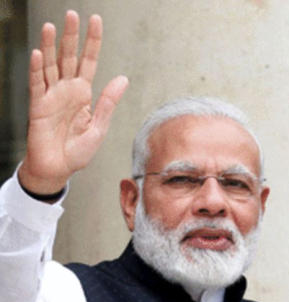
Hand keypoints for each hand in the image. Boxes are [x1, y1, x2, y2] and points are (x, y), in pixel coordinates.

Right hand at [19, 11, 127, 195]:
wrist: (58, 169)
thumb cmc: (78, 151)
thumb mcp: (99, 126)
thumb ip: (108, 102)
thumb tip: (123, 78)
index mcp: (84, 93)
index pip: (89, 61)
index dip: (92, 41)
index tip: (95, 20)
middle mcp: (67, 90)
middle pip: (69, 57)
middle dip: (71, 36)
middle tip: (72, 14)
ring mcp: (51, 96)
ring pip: (51, 65)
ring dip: (50, 45)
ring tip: (51, 26)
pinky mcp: (38, 106)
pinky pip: (36, 84)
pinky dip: (37, 69)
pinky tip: (38, 53)